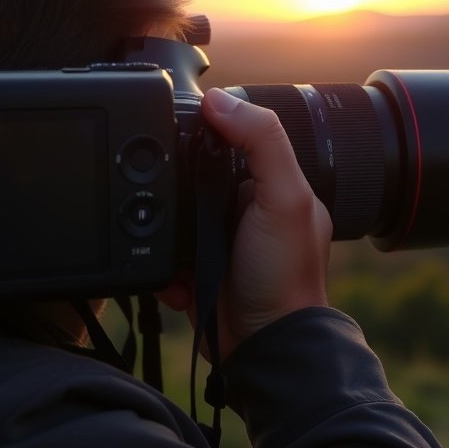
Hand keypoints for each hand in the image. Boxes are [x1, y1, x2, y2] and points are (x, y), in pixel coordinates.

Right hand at [157, 88, 331, 358]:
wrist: (267, 347)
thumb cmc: (286, 276)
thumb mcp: (284, 198)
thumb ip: (262, 142)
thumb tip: (219, 100)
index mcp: (270, 184)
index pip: (229, 141)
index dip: (203, 136)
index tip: (178, 137)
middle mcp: (247, 209)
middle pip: (192, 179)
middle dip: (174, 192)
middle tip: (170, 206)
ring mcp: (221, 242)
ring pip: (172, 219)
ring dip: (164, 235)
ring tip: (177, 250)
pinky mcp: (198, 272)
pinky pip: (164, 259)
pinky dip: (163, 270)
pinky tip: (177, 279)